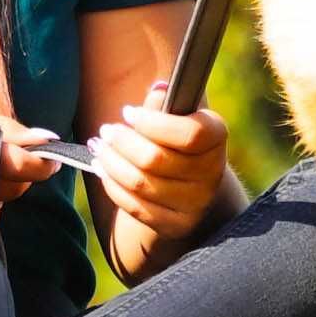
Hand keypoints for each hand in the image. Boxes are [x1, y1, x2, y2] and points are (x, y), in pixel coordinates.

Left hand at [91, 82, 229, 241]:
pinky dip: (113, 186)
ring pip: (141, 183)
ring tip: (99, 148)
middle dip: (122, 142)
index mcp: (217, 137)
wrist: (188, 182)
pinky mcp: (176, 224)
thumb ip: (166, 103)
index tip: (128, 112)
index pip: (190, 133)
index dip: (153, 123)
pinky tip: (103, 171)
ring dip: (112, 163)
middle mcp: (212, 173)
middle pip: (156, 159)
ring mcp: (196, 203)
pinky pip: (136, 207)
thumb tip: (158, 91)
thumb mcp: (176, 115)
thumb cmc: (175, 138)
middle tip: (106, 131)